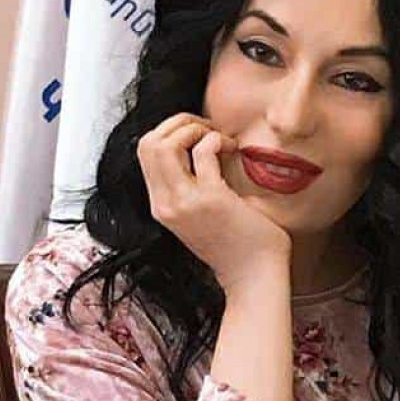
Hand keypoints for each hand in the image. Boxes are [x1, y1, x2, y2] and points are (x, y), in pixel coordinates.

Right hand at [136, 112, 291, 290]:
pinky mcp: (209, 199)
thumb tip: (199, 151)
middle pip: (148, 143)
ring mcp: (183, 201)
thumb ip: (190, 190)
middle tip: (207, 129)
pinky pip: (203, 150)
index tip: (199, 136)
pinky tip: (234, 149)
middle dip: (177, 123)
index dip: (170, 133)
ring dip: (193, 128)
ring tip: (219, 138)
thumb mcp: (199, 216)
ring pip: (164, 142)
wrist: (254, 277)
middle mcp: (165, 204)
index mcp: (161, 206)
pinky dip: (218, 139)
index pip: (145, 153)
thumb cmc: (237, 246)